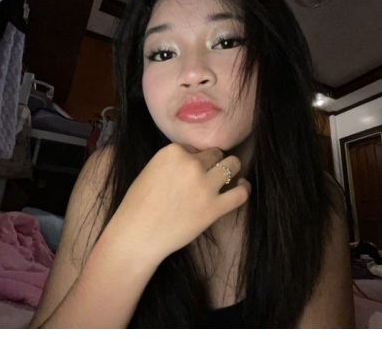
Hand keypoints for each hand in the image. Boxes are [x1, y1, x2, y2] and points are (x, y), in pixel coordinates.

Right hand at [104, 144, 250, 264]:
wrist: (137, 235)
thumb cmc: (138, 205)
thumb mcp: (152, 169)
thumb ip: (174, 161)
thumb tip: (195, 159)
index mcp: (172, 151)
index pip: (194, 147)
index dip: (193, 158)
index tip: (188, 170)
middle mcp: (191, 164)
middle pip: (215, 153)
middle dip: (213, 162)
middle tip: (208, 174)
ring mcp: (204, 185)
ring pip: (232, 165)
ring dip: (231, 169)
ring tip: (228, 176)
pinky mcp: (214, 208)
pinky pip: (240, 193)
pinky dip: (244, 188)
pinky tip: (242, 186)